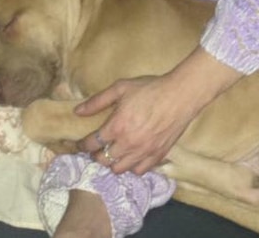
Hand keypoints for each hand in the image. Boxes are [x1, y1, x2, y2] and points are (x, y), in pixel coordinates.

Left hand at [76, 47, 241, 174]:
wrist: (180, 95)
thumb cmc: (150, 88)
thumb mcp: (121, 88)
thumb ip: (97, 101)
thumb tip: (77, 111)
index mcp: (117, 127)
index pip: (92, 143)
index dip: (82, 145)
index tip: (80, 144)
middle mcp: (128, 143)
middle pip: (103, 160)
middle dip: (95, 155)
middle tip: (96, 150)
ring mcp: (143, 152)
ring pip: (119, 169)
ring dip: (112, 163)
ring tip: (113, 155)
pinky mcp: (157, 156)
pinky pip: (139, 171)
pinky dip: (131, 167)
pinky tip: (131, 158)